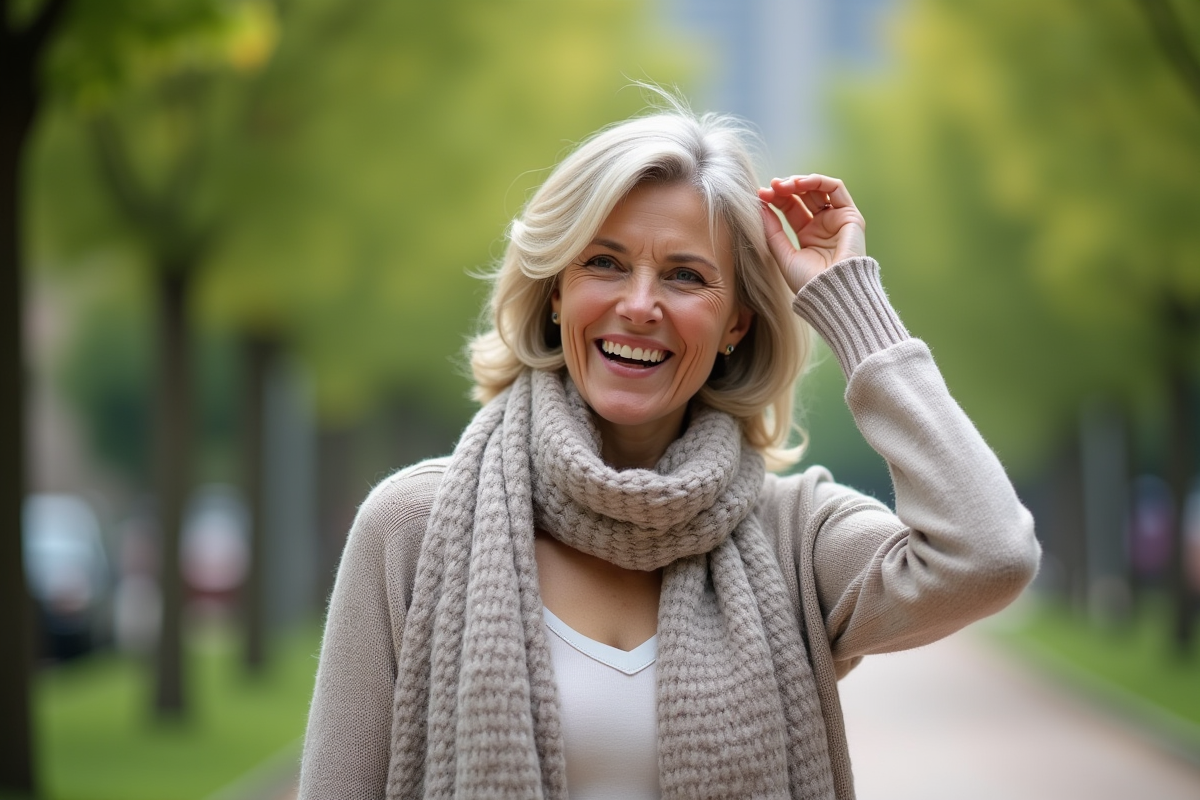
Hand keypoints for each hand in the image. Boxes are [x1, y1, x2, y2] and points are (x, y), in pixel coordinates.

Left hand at [757, 174, 866, 293]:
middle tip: (770, 188)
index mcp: (808, 236)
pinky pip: (836, 188)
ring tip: (783, 185)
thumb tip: (760, 207)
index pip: (790, 208)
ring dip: (799, 182)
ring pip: (818, 189)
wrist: (832, 293)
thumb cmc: (807, 282)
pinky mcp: (850, 216)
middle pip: (802, 196)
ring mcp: (837, 219)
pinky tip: (800, 183)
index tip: (760, 196)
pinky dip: (818, 181)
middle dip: (785, 189)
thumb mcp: (783, 255)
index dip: (776, 199)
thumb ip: (773, 231)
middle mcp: (823, 225)